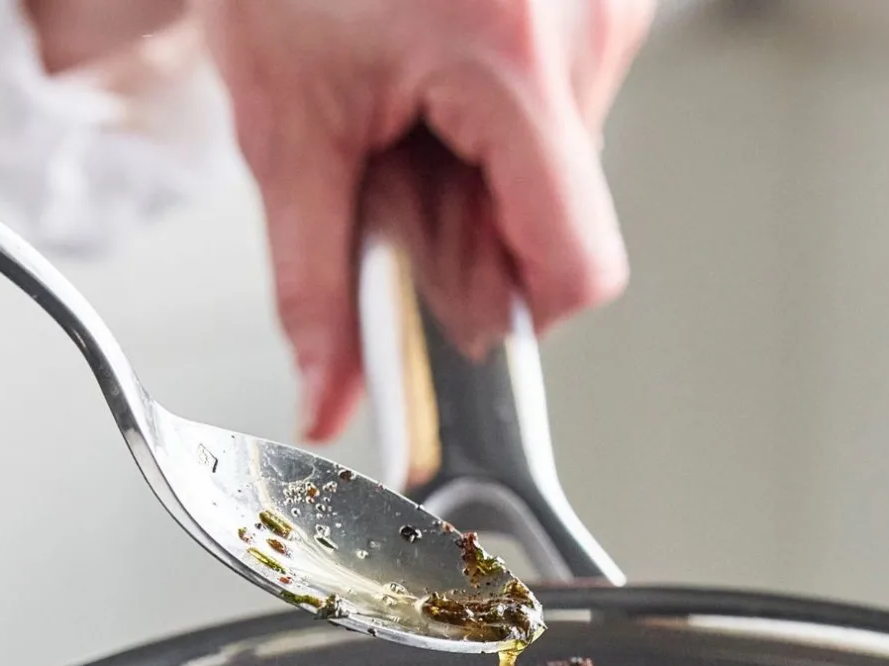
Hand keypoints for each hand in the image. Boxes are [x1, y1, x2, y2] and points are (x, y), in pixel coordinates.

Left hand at [198, 0, 653, 439]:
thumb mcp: (286, 126)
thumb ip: (311, 282)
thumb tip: (328, 402)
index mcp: (510, 57)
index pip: (574, 265)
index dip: (515, 315)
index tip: (456, 307)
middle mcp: (583, 23)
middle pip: (569, 224)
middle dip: (484, 234)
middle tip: (403, 178)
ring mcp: (603, 4)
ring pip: (571, 173)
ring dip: (493, 177)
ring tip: (417, 113)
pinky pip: (570, 111)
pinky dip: (505, 125)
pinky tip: (445, 76)